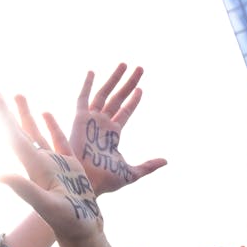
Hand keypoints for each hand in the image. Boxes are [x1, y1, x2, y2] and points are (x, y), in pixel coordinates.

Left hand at [0, 92, 102, 242]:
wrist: (82, 232)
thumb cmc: (67, 221)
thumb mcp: (45, 205)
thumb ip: (24, 189)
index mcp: (34, 167)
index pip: (14, 136)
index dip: (3, 116)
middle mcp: (40, 163)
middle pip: (20, 131)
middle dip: (8, 111)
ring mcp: (54, 164)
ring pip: (37, 133)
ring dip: (26, 115)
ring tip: (18, 95)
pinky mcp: (69, 166)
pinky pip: (58, 140)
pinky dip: (51, 126)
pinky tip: (46, 113)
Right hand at [69, 64, 165, 194]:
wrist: (86, 182)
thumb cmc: (104, 180)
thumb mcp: (131, 173)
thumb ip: (148, 166)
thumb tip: (166, 161)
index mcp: (112, 135)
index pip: (125, 112)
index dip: (133, 101)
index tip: (141, 89)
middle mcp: (102, 125)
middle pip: (118, 98)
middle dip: (128, 83)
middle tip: (140, 68)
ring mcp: (91, 121)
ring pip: (104, 94)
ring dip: (115, 79)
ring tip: (125, 64)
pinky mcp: (80, 120)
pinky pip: (83, 99)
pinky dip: (86, 86)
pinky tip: (92, 72)